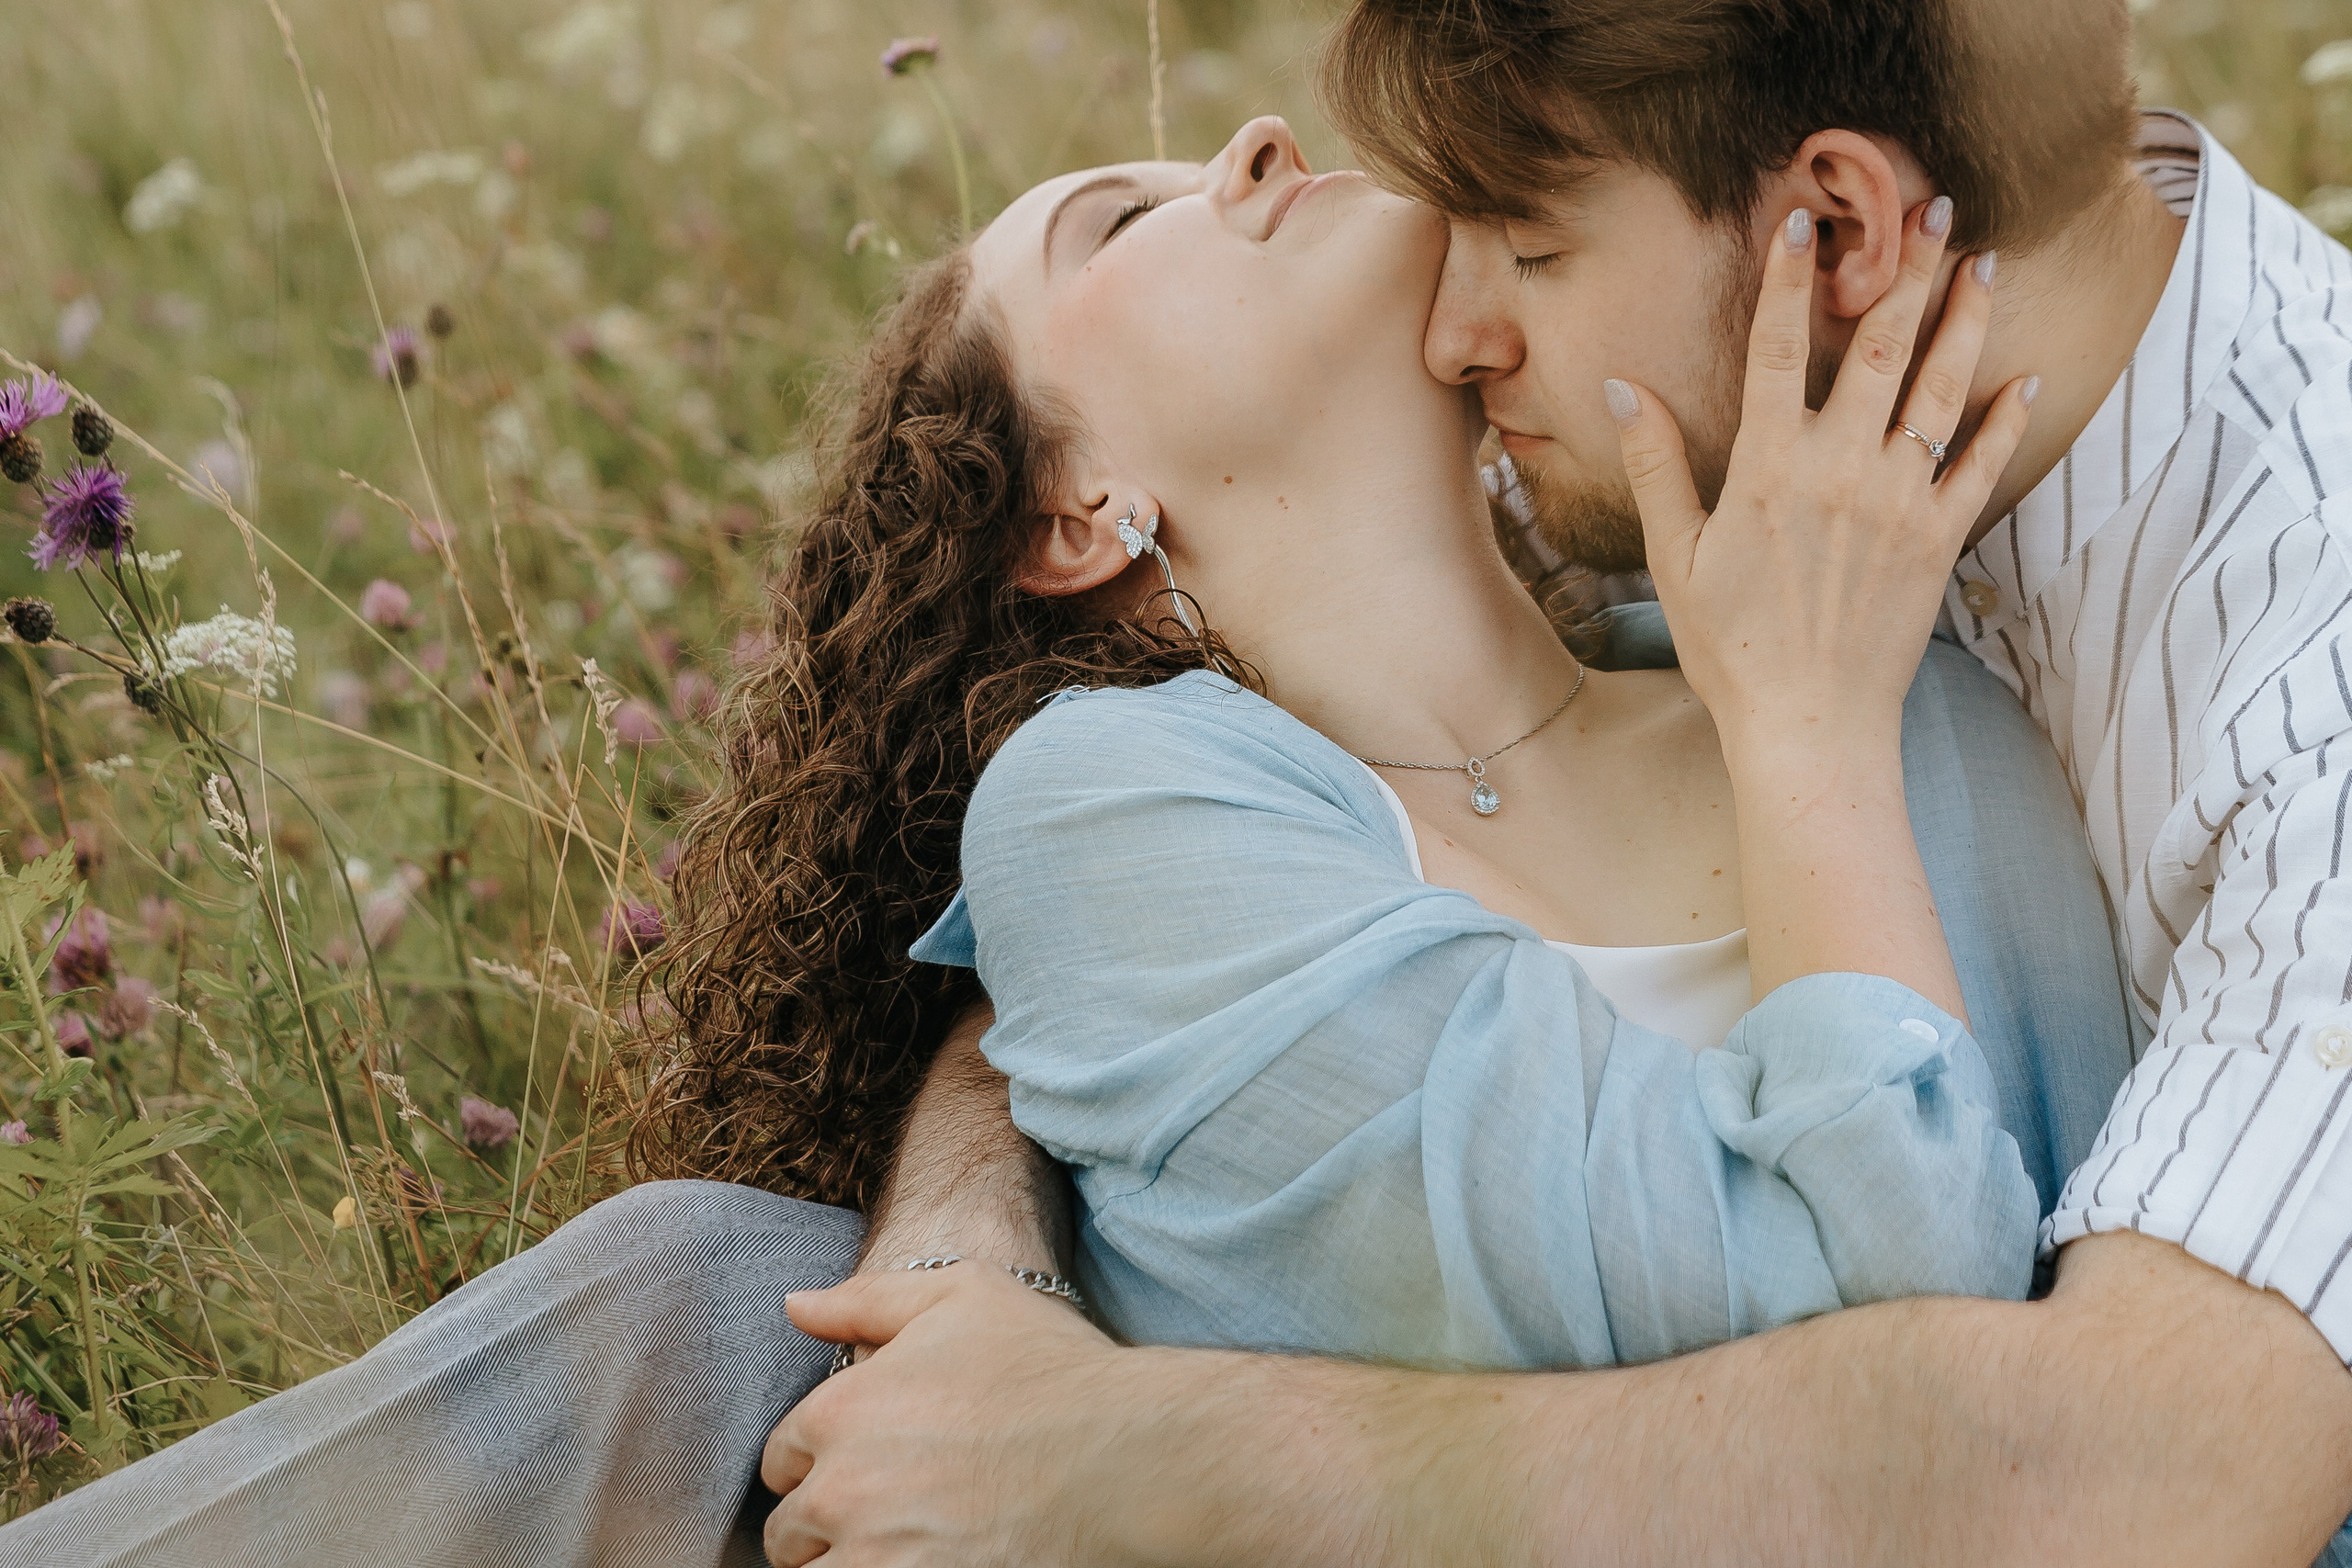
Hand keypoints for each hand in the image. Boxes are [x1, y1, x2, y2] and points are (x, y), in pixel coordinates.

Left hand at [761, 1265, 1128, 1566]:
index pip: (782, 1458)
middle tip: (882, 1515)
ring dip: (841, 1565)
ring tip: (892, 1548)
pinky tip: (918, 1561)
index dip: (816, 1461)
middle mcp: (842, 1490)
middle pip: (790, 1533)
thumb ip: (864, 1299)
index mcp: (840, 1412)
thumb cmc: (1047, 1368)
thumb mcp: (960, 1295)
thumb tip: (794, 1305)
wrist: (1122, 1454)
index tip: (859, 1467)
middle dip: (823, 1525)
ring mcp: (876, 1557)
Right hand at [1607, 197, 2034, 758]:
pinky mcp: (1940, 540)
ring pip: (1942, 390)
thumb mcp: (1674, 557)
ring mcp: (1899, 502)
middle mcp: (1841, 470)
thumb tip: (1624, 389)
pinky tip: (2024, 377)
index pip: (1778, 350)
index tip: (1801, 222)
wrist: (1807, 725)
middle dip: (1908, 269)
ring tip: (1984, 262)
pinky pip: (1982, 464)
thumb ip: (1656, 466)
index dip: (1788, 280)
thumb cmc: (1729, 648)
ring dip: (1965, 319)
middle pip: (1881, 347)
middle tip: (1933, 208)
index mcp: (1768, 469)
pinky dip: (2007, 418)